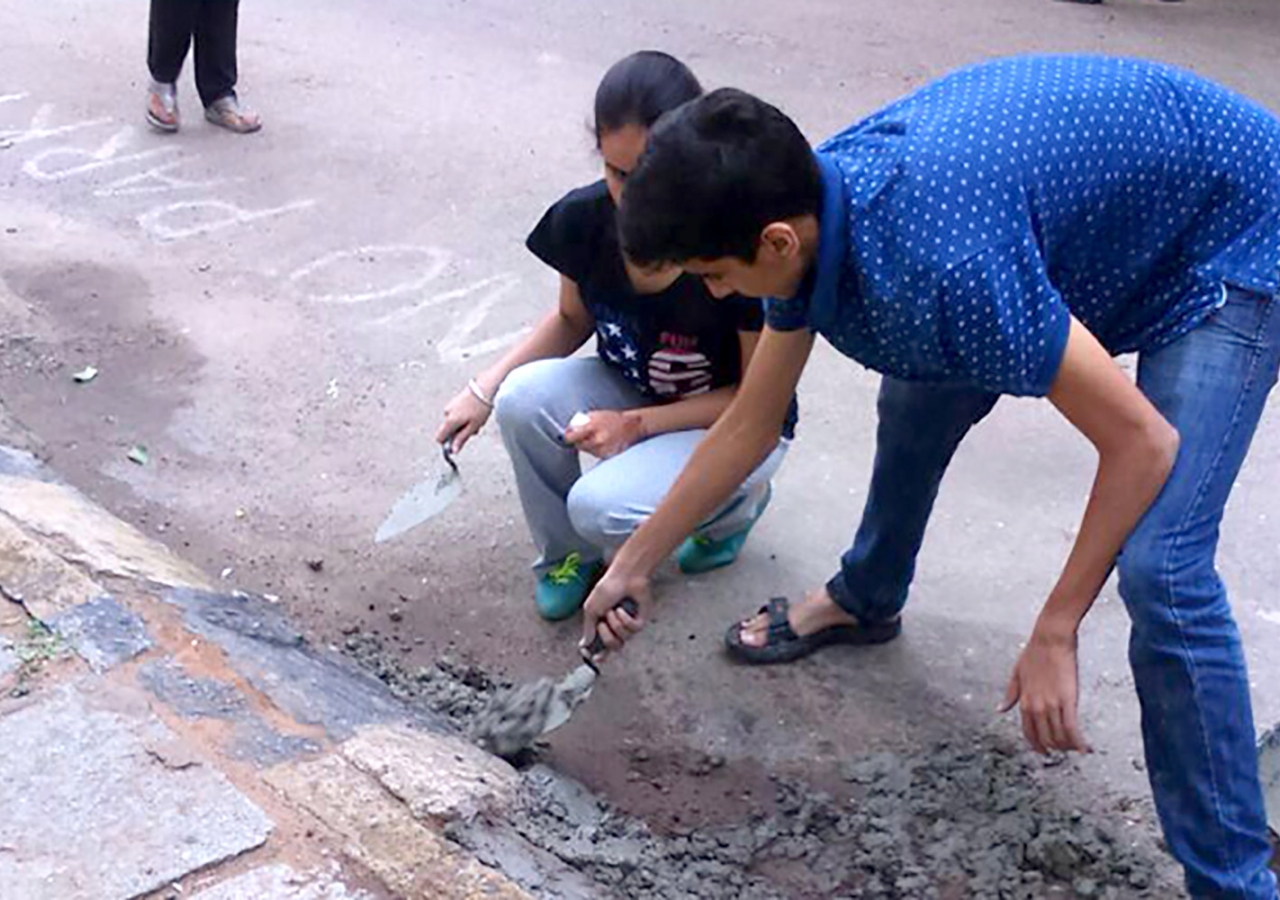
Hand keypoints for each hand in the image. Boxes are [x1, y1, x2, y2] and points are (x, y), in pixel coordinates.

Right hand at [436, 383, 493, 452]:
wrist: (485, 387)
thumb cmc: (480, 408)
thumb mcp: (472, 427)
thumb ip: (461, 439)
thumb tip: (453, 451)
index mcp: (449, 421)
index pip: (439, 438)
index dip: (447, 444)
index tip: (457, 444)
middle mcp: (447, 413)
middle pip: (449, 430)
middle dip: (460, 432)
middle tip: (475, 429)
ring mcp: (451, 406)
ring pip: (455, 422)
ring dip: (465, 424)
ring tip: (478, 419)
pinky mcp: (456, 401)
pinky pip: (458, 414)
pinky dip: (466, 416)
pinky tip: (476, 412)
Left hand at [564, 410, 643, 458]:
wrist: (632, 426)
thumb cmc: (616, 419)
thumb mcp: (596, 414)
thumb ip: (582, 421)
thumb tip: (571, 427)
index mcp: (593, 428)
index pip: (572, 437)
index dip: (567, 436)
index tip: (567, 435)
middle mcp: (597, 441)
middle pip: (578, 445)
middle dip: (578, 440)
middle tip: (583, 434)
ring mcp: (602, 450)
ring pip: (586, 451)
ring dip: (587, 445)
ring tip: (596, 436)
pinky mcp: (607, 456)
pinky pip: (595, 454)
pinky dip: (596, 449)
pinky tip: (603, 442)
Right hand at [580, 564, 652, 660]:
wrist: (625, 577)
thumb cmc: (607, 589)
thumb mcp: (591, 609)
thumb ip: (588, 629)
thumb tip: (584, 645)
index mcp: (602, 625)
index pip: (601, 647)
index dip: (598, 655)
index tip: (594, 659)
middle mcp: (616, 628)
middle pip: (612, 647)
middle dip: (606, 636)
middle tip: (603, 623)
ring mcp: (628, 625)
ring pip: (623, 639)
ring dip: (615, 624)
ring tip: (614, 610)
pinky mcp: (640, 620)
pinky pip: (632, 630)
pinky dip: (625, 619)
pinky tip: (623, 608)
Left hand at [1000, 620, 1089, 754]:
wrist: (1050, 639)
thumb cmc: (1035, 653)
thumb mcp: (1016, 674)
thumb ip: (1011, 694)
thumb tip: (1000, 709)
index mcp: (1024, 701)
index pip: (1028, 733)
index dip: (1037, 745)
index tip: (1043, 750)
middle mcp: (1036, 707)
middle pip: (1045, 739)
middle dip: (1055, 748)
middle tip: (1063, 749)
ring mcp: (1052, 705)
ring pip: (1059, 737)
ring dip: (1068, 746)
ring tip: (1075, 748)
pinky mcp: (1068, 700)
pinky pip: (1072, 728)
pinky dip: (1079, 742)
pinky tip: (1085, 748)